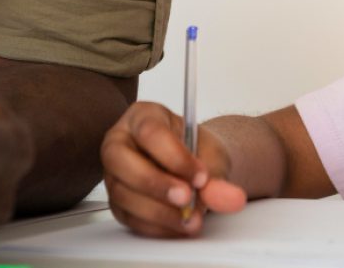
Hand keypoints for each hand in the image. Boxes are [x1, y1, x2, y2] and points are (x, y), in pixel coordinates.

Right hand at [103, 101, 245, 237]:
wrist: (195, 167)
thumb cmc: (197, 151)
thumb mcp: (213, 156)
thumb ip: (218, 176)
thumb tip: (229, 199)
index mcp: (143, 116)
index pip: (150, 132)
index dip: (174, 157)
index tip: (200, 176)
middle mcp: (120, 141)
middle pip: (121, 160)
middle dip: (155, 183)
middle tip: (186, 198)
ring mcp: (114, 173)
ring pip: (122, 193)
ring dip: (158, 211)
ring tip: (190, 219)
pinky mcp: (118, 201)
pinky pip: (128, 217)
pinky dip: (156, 226)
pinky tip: (179, 226)